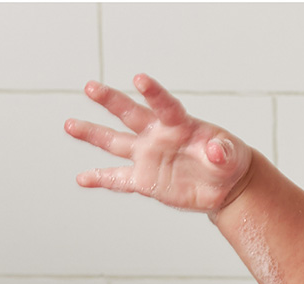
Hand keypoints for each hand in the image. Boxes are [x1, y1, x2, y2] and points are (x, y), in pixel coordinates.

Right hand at [64, 74, 252, 214]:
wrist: (223, 184)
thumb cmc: (227, 162)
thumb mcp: (232, 156)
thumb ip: (225, 151)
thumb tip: (217, 151)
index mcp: (180, 124)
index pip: (164, 105)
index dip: (153, 93)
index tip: (139, 80)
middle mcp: (158, 136)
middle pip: (130, 115)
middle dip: (111, 101)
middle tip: (91, 87)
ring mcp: (148, 157)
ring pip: (115, 143)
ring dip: (93, 134)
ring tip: (70, 125)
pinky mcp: (145, 180)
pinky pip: (118, 179)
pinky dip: (100, 179)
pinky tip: (82, 178)